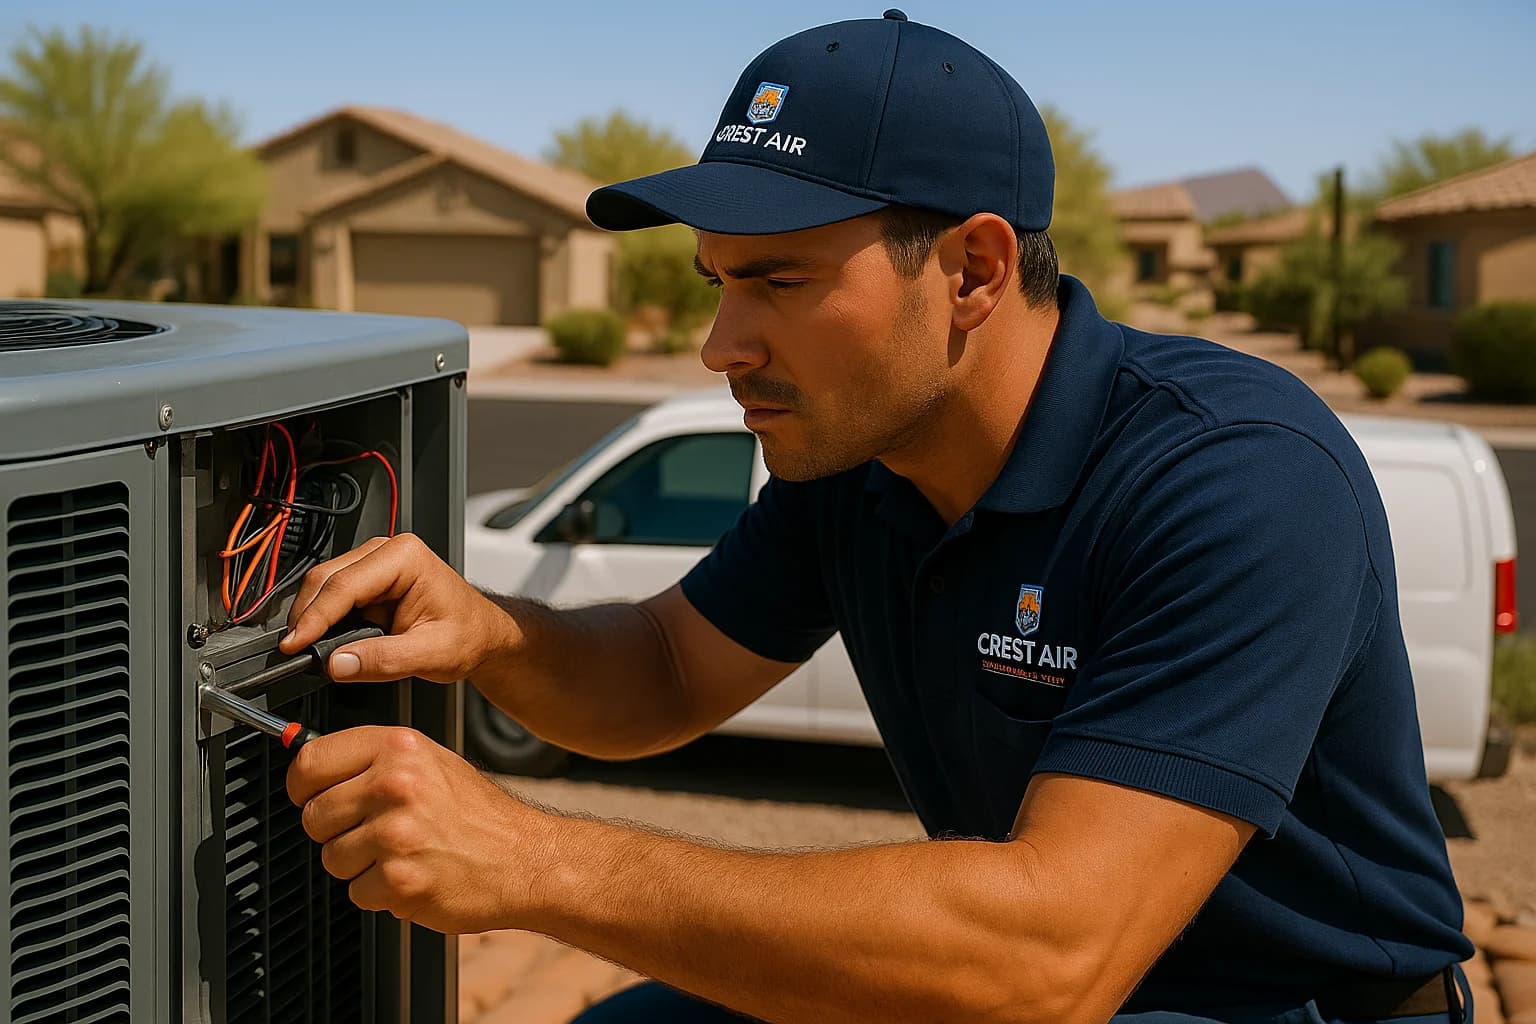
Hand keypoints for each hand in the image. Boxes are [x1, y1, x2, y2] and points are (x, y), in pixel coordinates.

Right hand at [279, 533, 510, 683]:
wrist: (481, 635)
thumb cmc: (468, 635)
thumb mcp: (431, 654)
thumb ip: (383, 660)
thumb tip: (338, 663)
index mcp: (406, 557)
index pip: (345, 584)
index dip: (314, 617)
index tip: (294, 644)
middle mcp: (387, 551)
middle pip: (326, 579)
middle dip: (305, 616)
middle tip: (293, 652)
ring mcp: (375, 563)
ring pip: (323, 585)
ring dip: (310, 617)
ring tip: (304, 649)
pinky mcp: (368, 581)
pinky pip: (332, 595)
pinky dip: (320, 618)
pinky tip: (318, 640)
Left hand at [287, 725, 543, 933]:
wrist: (524, 859)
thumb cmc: (478, 814)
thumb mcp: (430, 762)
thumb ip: (373, 760)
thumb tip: (308, 766)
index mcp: (399, 748)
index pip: (311, 761)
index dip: (303, 785)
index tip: (310, 795)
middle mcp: (395, 785)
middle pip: (314, 815)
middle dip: (335, 830)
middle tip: (374, 831)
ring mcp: (396, 834)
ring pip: (331, 857)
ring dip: (359, 865)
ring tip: (401, 853)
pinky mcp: (399, 880)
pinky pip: (356, 892)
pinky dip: (379, 893)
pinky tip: (412, 875)